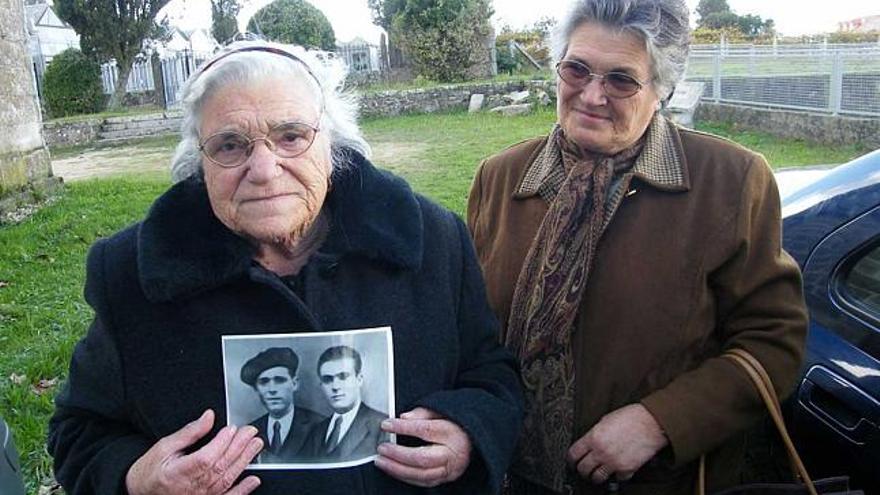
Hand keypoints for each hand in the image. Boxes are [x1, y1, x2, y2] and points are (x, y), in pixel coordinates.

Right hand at [125, 409, 262, 494]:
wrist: (140, 492)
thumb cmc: (150, 472)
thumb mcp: (164, 447)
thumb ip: (189, 433)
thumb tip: (208, 418)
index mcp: (178, 473)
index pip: (206, 457)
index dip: (222, 443)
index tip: (232, 429)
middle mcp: (192, 487)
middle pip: (220, 466)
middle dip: (239, 447)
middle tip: (250, 432)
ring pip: (227, 479)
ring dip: (244, 461)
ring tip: (255, 446)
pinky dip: (242, 490)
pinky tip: (254, 480)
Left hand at [374, 407, 471, 486]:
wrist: (474, 440)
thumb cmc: (457, 424)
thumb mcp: (443, 411)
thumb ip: (423, 413)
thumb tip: (403, 417)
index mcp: (452, 433)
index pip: (425, 430)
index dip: (403, 428)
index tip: (386, 424)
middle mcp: (452, 454)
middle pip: (422, 458)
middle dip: (398, 454)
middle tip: (382, 448)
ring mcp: (450, 469)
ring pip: (421, 474)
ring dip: (397, 469)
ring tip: (381, 462)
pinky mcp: (445, 478)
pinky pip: (423, 482)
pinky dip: (406, 477)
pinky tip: (393, 470)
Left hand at [566, 404, 667, 483]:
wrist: (651, 423)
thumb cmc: (632, 417)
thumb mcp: (606, 420)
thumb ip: (595, 433)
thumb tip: (589, 442)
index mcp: (594, 437)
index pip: (573, 454)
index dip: (571, 460)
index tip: (572, 462)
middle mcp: (601, 451)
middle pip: (583, 469)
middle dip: (582, 470)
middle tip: (584, 469)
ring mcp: (613, 462)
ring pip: (597, 478)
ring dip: (596, 476)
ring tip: (598, 473)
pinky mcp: (626, 469)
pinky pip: (617, 478)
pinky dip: (617, 475)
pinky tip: (617, 469)